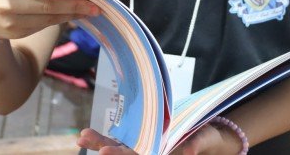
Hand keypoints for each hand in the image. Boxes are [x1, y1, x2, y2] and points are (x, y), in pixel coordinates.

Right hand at [0, 0, 99, 39]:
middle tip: (93, 5)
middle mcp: (5, 3)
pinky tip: (73, 15)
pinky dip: (60, 20)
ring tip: (90, 10)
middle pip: (44, 5)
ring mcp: (10, 21)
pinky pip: (43, 25)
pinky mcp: (16, 33)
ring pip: (47, 18)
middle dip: (72, 5)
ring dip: (71, 14)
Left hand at [76, 122, 239, 154]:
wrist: (207, 138)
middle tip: (84, 139)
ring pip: (119, 149)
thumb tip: (189, 153)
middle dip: (105, 147)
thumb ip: (196, 144)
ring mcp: (144, 148)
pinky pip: (121, 142)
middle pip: (125, 154)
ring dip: (100, 144)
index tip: (105, 152)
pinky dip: (104, 140)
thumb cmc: (206, 139)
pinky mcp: (142, 141)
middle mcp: (150, 153)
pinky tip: (86, 137)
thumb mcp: (203, 140)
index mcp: (162, 154)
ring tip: (81, 137)